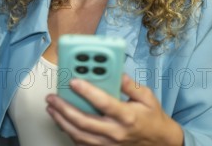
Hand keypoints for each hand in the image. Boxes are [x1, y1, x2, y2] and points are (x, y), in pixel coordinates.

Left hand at [45, 74, 183, 145]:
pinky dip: (69, 132)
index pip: (104, 103)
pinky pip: (82, 143)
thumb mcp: (147, 97)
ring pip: (78, 134)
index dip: (87, 92)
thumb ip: (130, 85)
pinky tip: (61, 121)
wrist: (159, 142)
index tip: (73, 81)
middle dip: (64, 108)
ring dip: (61, 121)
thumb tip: (117, 72)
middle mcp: (115, 132)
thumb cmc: (152, 117)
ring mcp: (108, 144)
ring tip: (51, 108)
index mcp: (127, 116)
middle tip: (52, 97)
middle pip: (84, 121)